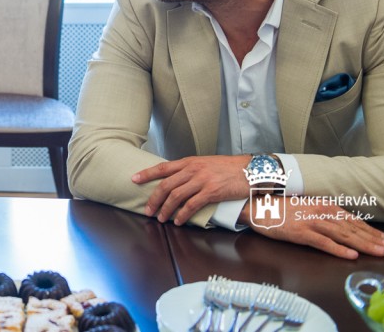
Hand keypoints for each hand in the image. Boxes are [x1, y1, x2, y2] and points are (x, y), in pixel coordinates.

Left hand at [132, 155, 251, 224]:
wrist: (249, 170)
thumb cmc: (228, 168)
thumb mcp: (205, 164)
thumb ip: (190, 170)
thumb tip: (175, 180)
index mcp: (189, 162)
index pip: (162, 167)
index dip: (147, 174)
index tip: (134, 179)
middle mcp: (193, 169)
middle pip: (166, 185)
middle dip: (154, 199)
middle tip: (148, 210)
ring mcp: (202, 180)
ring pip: (176, 196)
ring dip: (166, 209)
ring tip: (161, 218)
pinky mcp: (212, 191)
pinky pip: (192, 205)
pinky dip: (182, 214)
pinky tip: (178, 221)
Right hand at [241, 196, 383, 258]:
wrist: (257, 206)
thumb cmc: (281, 208)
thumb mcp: (306, 207)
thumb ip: (324, 214)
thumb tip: (343, 224)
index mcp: (323, 205)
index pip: (352, 220)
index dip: (371, 230)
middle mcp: (320, 212)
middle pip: (351, 228)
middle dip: (372, 238)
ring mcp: (311, 222)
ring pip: (342, 235)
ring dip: (362, 244)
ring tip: (378, 252)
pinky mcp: (300, 232)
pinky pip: (323, 242)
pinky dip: (338, 249)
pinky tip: (350, 255)